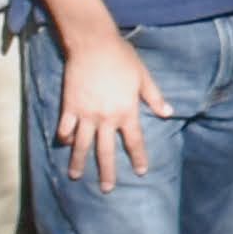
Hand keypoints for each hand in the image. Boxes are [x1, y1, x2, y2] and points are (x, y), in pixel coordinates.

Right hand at [52, 29, 169, 188]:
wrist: (93, 44)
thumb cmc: (122, 58)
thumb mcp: (143, 76)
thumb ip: (154, 97)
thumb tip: (168, 113)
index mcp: (126, 111)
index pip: (134, 141)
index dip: (138, 157)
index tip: (140, 171)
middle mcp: (106, 118)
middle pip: (106, 151)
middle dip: (106, 172)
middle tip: (106, 189)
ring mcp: (85, 114)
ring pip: (81, 145)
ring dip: (79, 162)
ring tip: (77, 176)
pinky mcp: (69, 107)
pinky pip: (65, 128)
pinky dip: (64, 138)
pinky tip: (64, 144)